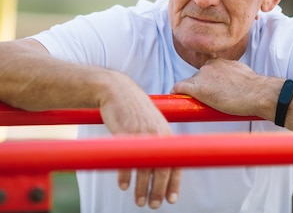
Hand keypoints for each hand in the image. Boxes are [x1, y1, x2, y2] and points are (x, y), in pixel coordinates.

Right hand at [99, 75, 180, 208]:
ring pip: (145, 169)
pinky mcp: (125, 134)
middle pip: (162, 170)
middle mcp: (157, 136)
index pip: (176, 163)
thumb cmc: (134, 108)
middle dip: (158, 191)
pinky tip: (124, 185)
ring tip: (139, 201)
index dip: (174, 183)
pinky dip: (125, 175)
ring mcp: (142, 135)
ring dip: (142, 188)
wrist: (117, 90)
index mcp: (166, 134)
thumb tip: (160, 162)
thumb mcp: (151, 122)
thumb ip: (157, 139)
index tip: (171, 199)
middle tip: (153, 205)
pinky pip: (127, 160)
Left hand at [172, 59, 277, 116]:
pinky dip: (176, 91)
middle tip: (206, 101)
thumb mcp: (244, 74)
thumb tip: (237, 85)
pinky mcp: (198, 88)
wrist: (257, 93)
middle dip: (199, 87)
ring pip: (189, 83)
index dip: (206, 82)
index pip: (207, 71)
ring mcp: (202, 76)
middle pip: (196, 77)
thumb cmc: (255, 88)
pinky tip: (174, 96)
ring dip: (191, 92)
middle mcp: (209, 66)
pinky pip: (180, 87)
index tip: (209, 90)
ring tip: (197, 104)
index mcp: (220, 62)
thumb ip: (236, 76)